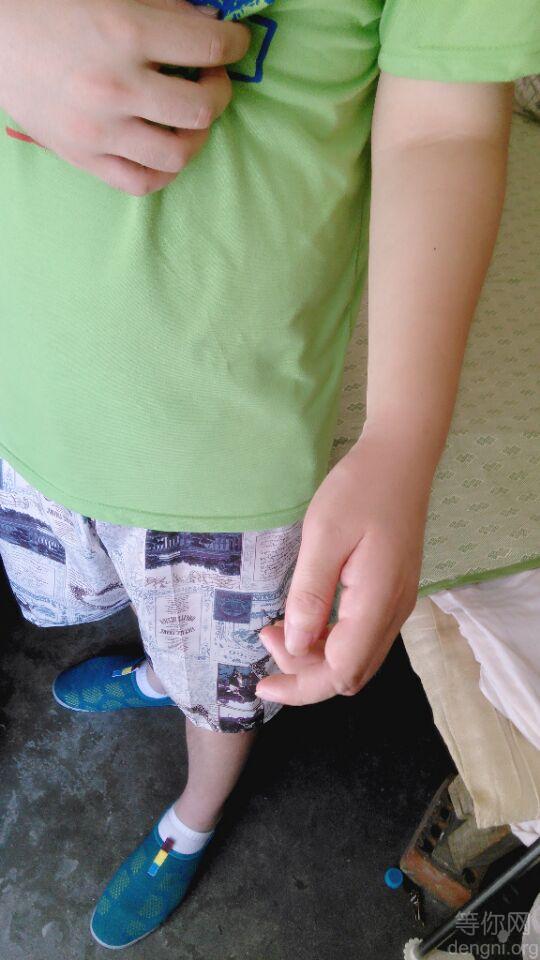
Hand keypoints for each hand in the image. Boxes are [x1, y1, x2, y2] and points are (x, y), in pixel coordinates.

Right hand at [0, 0, 248, 193]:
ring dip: (196, 135)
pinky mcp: (83, 158)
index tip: (234, 43)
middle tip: (210, 79)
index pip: (208, 46)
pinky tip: (164, 149)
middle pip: (200, 108)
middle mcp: (116, 87)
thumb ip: (164, 6)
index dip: (234, 44)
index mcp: (125, 31)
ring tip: (187, 118)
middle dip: (218, 91)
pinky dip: (164, 170)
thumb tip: (212, 25)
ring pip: (177, 153)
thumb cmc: (50, 4)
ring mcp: (99, 130)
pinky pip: (141, 183)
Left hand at [256, 426, 430, 704]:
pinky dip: (332, 643)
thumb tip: (296, 645)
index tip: (262, 666)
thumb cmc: (359, 490)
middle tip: (267, 636)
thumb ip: (310, 594)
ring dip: (318, 659)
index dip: (300, 682)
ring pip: (358, 661)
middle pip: (351, 676)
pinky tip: (308, 620)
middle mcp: (394, 613)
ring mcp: (397, 605)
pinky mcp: (394, 594)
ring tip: (281, 629)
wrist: (400, 460)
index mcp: (377, 602)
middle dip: (305, 674)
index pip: (341, 672)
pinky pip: (363, 639)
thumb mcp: (323, 535)